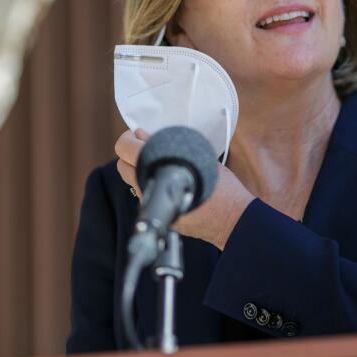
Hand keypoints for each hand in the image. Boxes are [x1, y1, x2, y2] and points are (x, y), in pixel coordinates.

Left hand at [113, 128, 254, 249]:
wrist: (234, 221)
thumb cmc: (223, 189)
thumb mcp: (200, 158)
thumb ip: (167, 145)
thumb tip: (142, 135)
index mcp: (159, 173)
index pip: (126, 151)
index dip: (128, 139)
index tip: (136, 135)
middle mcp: (150, 192)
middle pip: (123, 167)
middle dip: (130, 155)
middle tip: (146, 146)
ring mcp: (153, 208)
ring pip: (133, 182)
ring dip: (141, 169)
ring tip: (161, 163)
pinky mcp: (157, 217)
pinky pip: (147, 194)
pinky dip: (152, 183)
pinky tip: (170, 180)